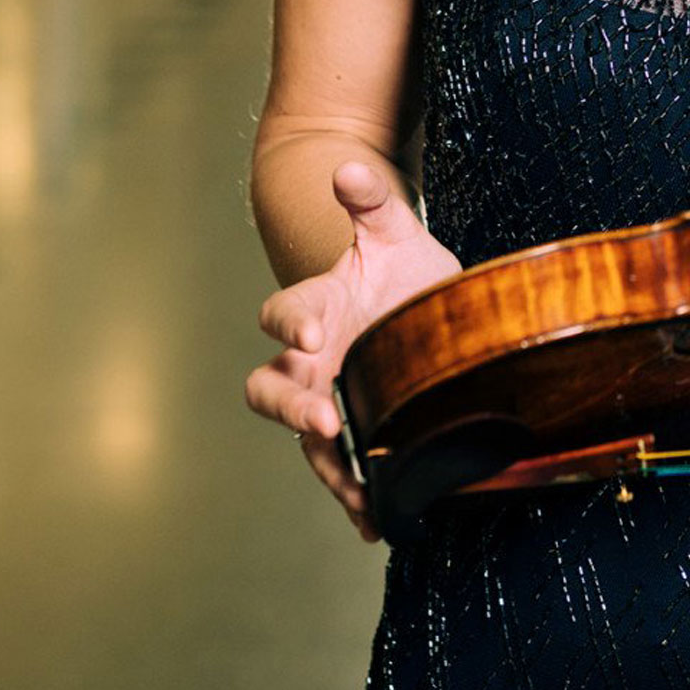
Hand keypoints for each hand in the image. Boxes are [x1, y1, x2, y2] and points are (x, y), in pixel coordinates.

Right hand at [244, 157, 462, 541]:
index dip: (289, 323)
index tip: (309, 334)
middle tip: (322, 421)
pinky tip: (377, 522)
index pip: (282, 313)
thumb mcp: (395, 232)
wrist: (416, 305)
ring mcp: (328, 399)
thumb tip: (350, 167)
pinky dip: (355, 497)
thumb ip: (372, 202)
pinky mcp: (354, 431)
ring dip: (327, 466)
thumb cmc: (399, 268)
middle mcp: (310, 360)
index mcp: (316, 307)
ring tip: (357, 493)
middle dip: (291, 407)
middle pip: (272, 389)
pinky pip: (343, 470)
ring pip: (304, 439)